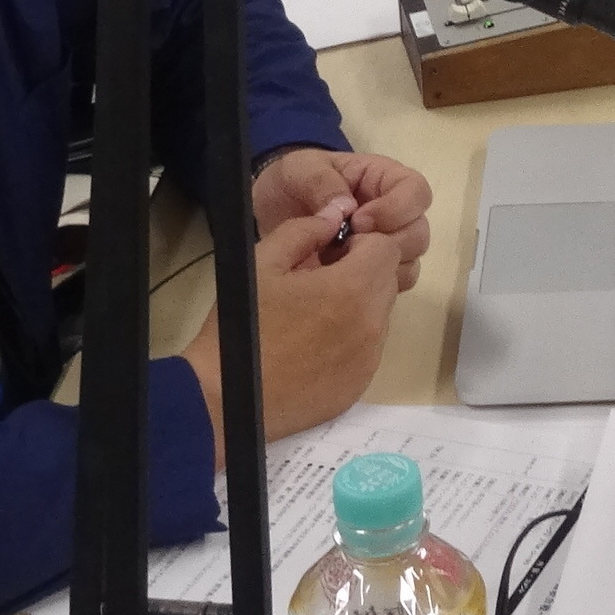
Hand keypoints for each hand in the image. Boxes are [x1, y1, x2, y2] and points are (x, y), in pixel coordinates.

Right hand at [182, 215, 411, 463]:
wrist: (226, 397)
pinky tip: (311, 348)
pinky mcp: (359, 385)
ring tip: (311, 316)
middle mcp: (372, 324)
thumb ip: (304, 231)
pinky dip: (350, 340)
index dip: (360, 243)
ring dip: (357, 306)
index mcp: (353, 288)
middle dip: (362, 272)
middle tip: (317, 282)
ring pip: (380, 315)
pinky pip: (368, 349)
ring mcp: (369, 359)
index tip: (329, 254)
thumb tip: (334, 216)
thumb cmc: (243, 325)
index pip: (386, 247)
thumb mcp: (263, 263)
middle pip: (387, 281)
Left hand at [256, 146, 434, 290]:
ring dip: (382, 266)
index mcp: (383, 179)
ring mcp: (387, 242)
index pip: (415, 191)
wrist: (273, 210)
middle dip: (388, 243)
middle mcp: (394, 211)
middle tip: (348, 247)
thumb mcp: (299, 169)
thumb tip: (347, 208)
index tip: (358, 222)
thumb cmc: (293, 181)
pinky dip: (376, 286)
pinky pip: (395, 282)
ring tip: (341, 262)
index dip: (396, 209)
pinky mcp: (376, 269)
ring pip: (411, 259)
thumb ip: (321, 182)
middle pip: (419, 230)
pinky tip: (343, 279)